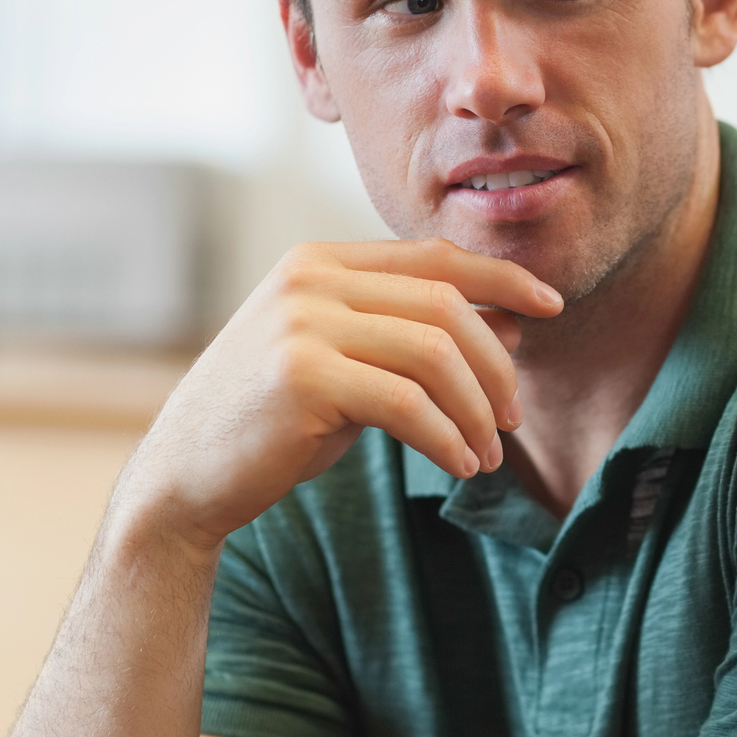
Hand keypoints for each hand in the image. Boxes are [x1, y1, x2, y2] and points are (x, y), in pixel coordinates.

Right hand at [123, 238, 563, 546]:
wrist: (184, 479)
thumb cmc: (276, 423)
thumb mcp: (354, 366)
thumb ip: (420, 337)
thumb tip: (517, 321)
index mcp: (321, 261)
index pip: (436, 257)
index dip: (502, 278)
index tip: (552, 306)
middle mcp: (310, 279)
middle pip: (446, 305)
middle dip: (496, 363)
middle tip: (514, 418)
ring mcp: (302, 322)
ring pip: (435, 353)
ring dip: (477, 409)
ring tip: (488, 453)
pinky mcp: (301, 376)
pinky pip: (407, 402)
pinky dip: (447, 436)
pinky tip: (461, 464)